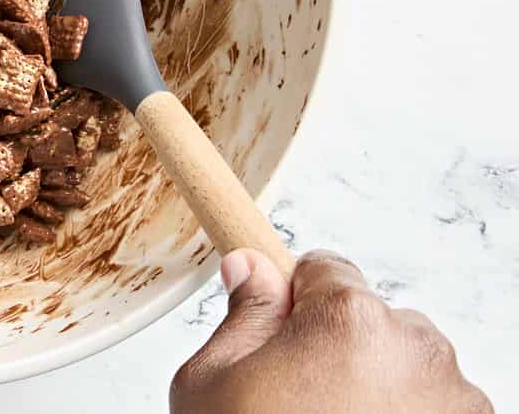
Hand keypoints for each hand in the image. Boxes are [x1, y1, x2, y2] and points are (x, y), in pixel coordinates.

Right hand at [171, 249, 491, 413]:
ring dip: (379, 389)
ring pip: (408, 368)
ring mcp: (455, 400)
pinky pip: (435, 409)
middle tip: (300, 402)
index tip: (280, 335)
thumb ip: (240, 315)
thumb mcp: (211, 384)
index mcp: (347, 317)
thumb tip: (250, 269)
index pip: (323, 268)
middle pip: (370, 319)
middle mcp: (417, 348)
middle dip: (339, 348)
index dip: (293, 303)